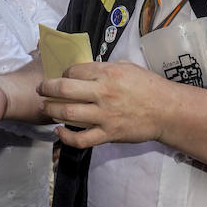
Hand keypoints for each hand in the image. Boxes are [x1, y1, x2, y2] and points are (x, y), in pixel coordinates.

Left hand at [38, 61, 172, 147]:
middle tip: (40, 89)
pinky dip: (66, 137)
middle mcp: (103, 93)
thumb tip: (84, 70)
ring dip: (51, 110)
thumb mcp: (127, 67)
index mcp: (108, 73)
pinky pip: (81, 139)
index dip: (63, 73)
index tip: (61, 76)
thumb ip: (104, 68)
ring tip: (45, 107)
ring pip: (68, 113)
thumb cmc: (148, 86)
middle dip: (46, 88)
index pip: (74, 71)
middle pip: (64, 90)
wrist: (166, 111)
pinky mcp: (108, 134)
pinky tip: (59, 131)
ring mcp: (105, 116)